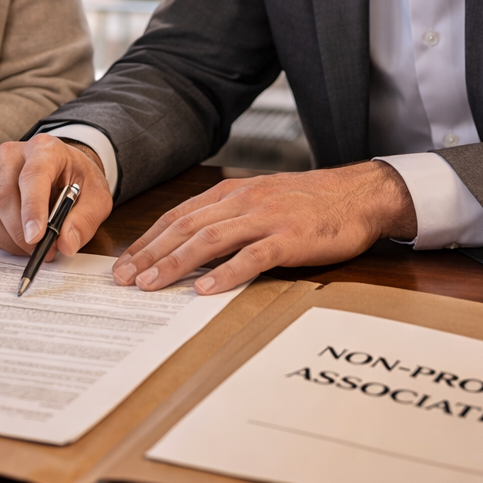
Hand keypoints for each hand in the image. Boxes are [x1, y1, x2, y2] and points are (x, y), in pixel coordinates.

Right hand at [0, 135, 112, 257]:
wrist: (64, 169)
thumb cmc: (78, 180)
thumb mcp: (97, 198)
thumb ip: (84, 220)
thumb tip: (65, 244)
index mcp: (44, 149)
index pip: (33, 177)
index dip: (32, 209)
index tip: (37, 238)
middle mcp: (12, 154)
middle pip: (3, 196)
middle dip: (20, 233)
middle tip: (41, 252)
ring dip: (7, 238)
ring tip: (30, 248)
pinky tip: (15, 240)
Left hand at [112, 162, 415, 294]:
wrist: (359, 194)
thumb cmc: (310, 203)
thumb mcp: (262, 202)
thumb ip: (230, 218)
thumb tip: (192, 246)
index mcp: (233, 192)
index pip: (179, 216)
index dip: (149, 240)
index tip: (124, 263)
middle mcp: (243, 201)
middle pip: (186, 228)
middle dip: (150, 253)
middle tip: (123, 279)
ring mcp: (266, 218)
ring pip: (210, 240)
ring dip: (175, 263)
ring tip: (151, 285)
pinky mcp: (289, 238)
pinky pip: (252, 256)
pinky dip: (225, 273)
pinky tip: (204, 290)